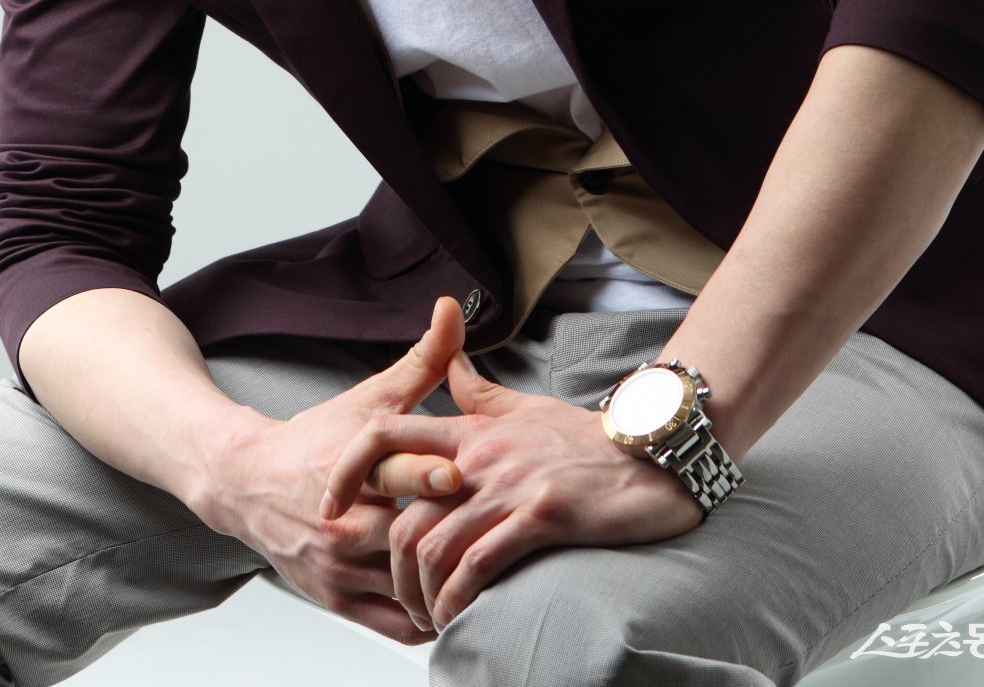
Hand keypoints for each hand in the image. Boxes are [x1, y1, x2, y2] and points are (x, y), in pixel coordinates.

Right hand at [190, 296, 466, 643]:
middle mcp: (341, 520)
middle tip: (495, 539)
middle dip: (445, 537)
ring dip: (443, 583)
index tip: (457, 474)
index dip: (424, 474)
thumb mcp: (369, 397)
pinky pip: (391, 623)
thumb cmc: (318, 436)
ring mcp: (336, 565)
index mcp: (350, 465)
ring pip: (399, 586)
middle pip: (398, 535)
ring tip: (492, 577)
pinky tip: (457, 606)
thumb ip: (422, 359)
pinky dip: (425, 619)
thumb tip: (453, 308)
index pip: (389, 471)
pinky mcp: (334, 598)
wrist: (247, 483)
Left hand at [321, 346, 704, 631]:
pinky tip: (458, 616)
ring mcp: (510, 485)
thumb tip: (450, 367)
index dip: (349, 469)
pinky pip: (478, 564)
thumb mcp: (525, 408)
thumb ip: (480, 396)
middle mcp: (481, 455)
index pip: (386, 433)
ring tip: (430, 616)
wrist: (650, 454)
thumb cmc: (586, 440)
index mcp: (472, 430)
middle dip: (389, 567)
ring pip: (433, 546)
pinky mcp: (541, 514)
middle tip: (399, 597)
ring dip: (421, 594)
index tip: (333, 506)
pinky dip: (457, 599)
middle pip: (402, 513)